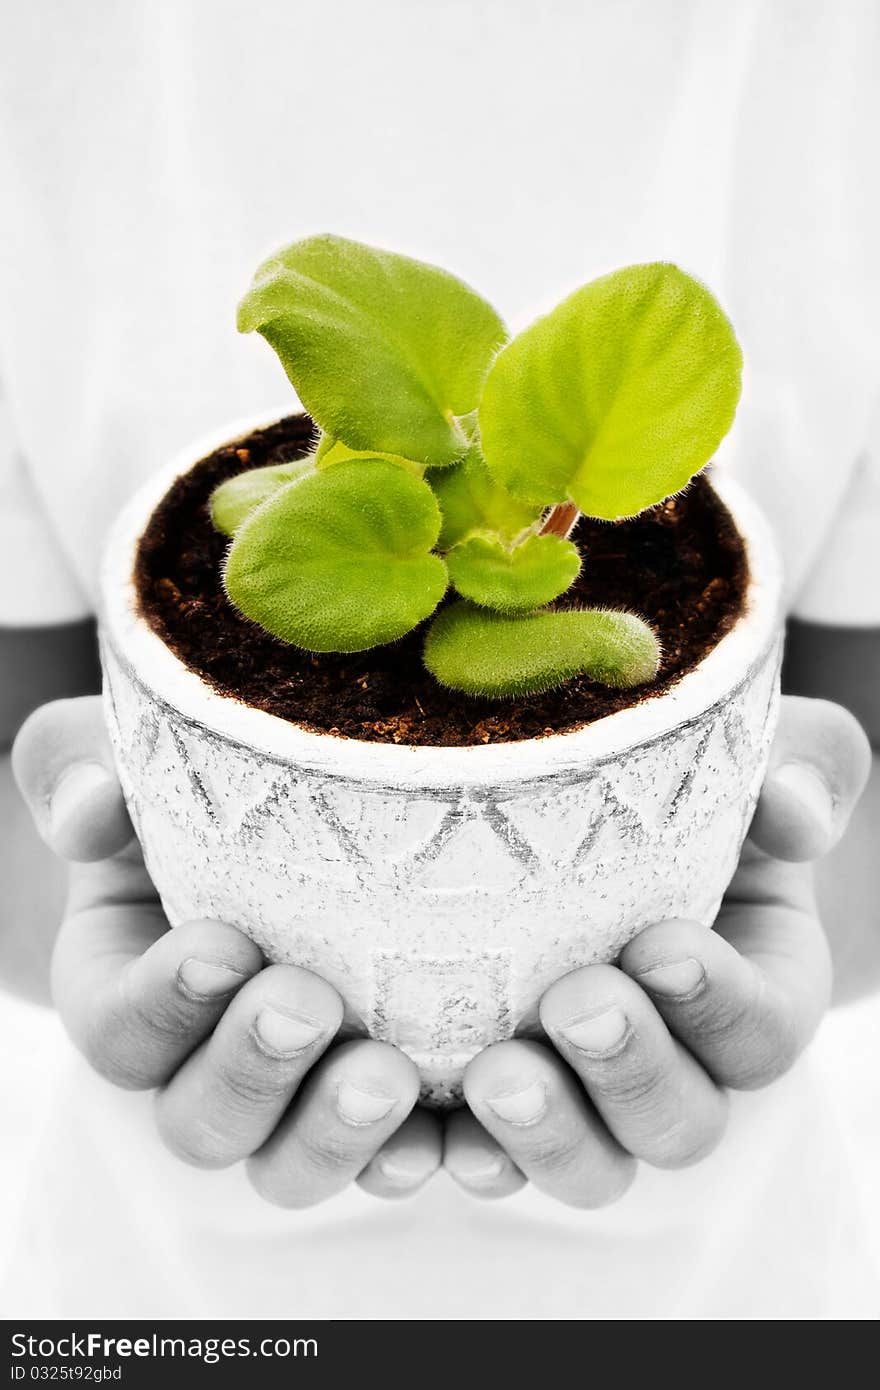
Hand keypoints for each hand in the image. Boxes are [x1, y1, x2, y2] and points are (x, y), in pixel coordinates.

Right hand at [12, 696, 440, 1205]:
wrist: (287, 819)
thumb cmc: (197, 784)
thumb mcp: (130, 754)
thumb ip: (81, 765)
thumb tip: (89, 806)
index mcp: (128, 991)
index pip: (120, 1029)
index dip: (162, 1002)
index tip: (221, 943)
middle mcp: (203, 1065)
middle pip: (203, 1121)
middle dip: (252, 1071)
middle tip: (307, 1005)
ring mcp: (294, 1099)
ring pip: (290, 1164)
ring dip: (335, 1134)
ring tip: (390, 1075)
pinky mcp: (381, 1108)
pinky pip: (395, 1160)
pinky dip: (425, 1156)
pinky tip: (464, 1133)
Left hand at [445, 696, 871, 1205]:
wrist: (590, 826)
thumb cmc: (683, 787)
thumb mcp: (750, 755)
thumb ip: (802, 766)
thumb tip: (794, 807)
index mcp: (752, 991)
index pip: (761, 1029)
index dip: (720, 1001)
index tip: (661, 942)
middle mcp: (677, 1066)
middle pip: (678, 1120)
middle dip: (630, 1071)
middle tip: (577, 1004)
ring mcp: (585, 1099)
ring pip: (590, 1163)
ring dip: (546, 1135)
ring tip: (493, 1076)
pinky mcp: (497, 1109)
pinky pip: (484, 1160)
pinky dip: (455, 1158)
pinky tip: (418, 1139)